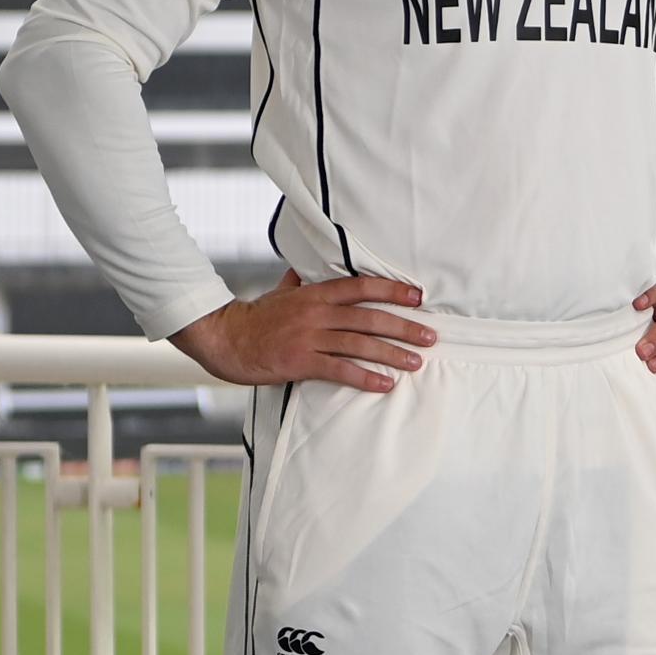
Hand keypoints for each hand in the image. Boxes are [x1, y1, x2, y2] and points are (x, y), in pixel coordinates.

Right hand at [169, 269, 432, 393]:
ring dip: (392, 354)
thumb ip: (299, 283)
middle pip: (369, 317)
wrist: (224, 338)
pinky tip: (385, 384)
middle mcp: (316, 313)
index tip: (418, 297)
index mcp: (315, 294)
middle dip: (404, 327)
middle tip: (430, 336)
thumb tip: (306, 270)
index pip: (361, 287)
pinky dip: (365, 377)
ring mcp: (309, 337)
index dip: (392, 291)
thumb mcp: (280, 293)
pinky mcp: (301, 362)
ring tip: (416, 362)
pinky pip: (340, 370)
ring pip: (359, 344)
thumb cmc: (255, 317)